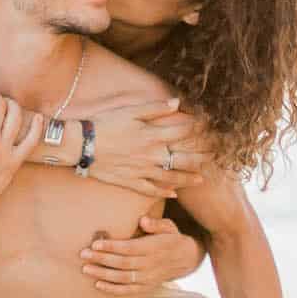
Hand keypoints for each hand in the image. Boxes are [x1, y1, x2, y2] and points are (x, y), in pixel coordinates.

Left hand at [80, 212, 203, 294]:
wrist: (185, 259)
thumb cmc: (170, 238)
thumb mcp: (168, 226)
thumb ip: (156, 224)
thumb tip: (143, 220)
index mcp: (154, 248)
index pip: (130, 248)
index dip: (112, 246)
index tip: (95, 244)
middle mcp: (151, 265)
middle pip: (122, 263)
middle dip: (101, 259)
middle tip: (83, 254)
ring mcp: (148, 278)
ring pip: (123, 278)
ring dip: (103, 274)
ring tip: (86, 269)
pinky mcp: (146, 287)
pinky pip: (128, 291)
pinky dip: (112, 289)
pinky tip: (97, 284)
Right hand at [85, 97, 209, 196]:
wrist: (81, 145)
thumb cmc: (104, 124)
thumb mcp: (130, 111)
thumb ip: (155, 107)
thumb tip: (178, 102)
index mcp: (152, 134)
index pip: (183, 131)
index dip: (199, 127)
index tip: (210, 126)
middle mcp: (151, 155)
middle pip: (183, 157)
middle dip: (201, 156)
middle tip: (215, 157)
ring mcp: (142, 171)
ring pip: (172, 177)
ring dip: (188, 178)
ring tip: (202, 179)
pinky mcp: (130, 182)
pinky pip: (151, 190)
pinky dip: (164, 193)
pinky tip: (174, 194)